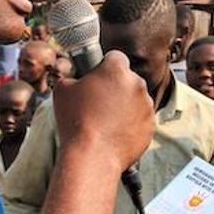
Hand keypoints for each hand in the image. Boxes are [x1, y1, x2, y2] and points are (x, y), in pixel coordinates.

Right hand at [53, 51, 153, 173]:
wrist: (92, 156)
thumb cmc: (75, 121)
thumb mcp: (62, 89)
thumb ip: (73, 75)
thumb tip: (77, 77)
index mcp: (117, 70)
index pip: (115, 57)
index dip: (104, 66)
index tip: (98, 77)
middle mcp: (137, 84)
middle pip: (127, 79)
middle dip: (116, 86)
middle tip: (99, 102)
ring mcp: (147, 105)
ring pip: (136, 99)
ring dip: (125, 105)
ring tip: (105, 121)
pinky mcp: (151, 125)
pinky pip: (141, 119)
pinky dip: (131, 123)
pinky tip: (115, 132)